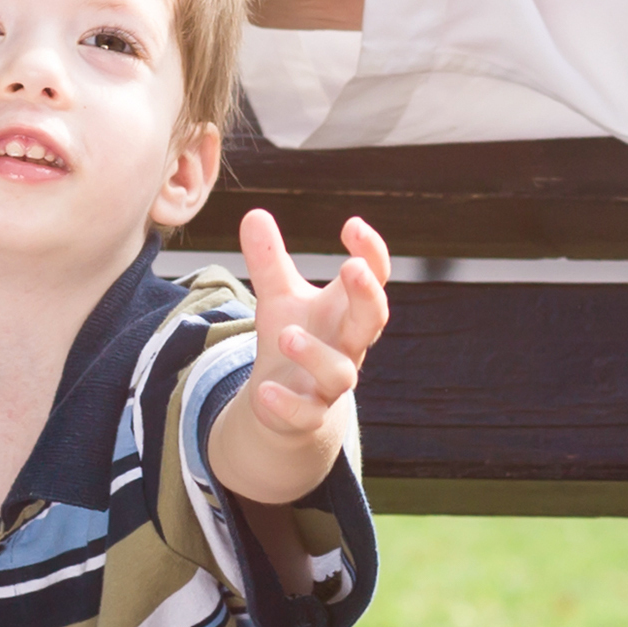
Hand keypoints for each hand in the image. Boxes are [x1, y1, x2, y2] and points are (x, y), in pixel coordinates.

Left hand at [206, 209, 393, 505]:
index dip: (370, 253)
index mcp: (347, 310)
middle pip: (372, 321)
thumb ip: (269, 260)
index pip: (374, 278)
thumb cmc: (294, 336)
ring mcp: (331, 383)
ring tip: (288, 334)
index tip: (352, 225)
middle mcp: (348, 345)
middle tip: (352, 268)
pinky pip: (306, 413)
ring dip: (316, 354)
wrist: (282, 400)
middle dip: (367, 296)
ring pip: (341, 373)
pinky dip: (287, 404)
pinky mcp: (309, 414)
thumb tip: (253, 212)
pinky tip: (265, 390)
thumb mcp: (278, 297)